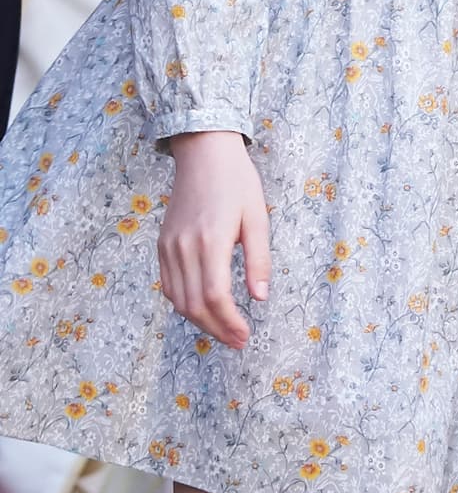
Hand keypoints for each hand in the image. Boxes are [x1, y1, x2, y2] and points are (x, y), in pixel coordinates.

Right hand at [159, 131, 269, 347]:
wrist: (204, 151)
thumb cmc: (236, 180)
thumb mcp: (257, 216)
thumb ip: (259, 259)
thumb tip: (259, 298)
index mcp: (211, 239)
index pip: (215, 296)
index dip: (229, 323)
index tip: (245, 335)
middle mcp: (184, 247)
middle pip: (194, 305)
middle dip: (216, 329)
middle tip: (237, 340)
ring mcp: (169, 247)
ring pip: (178, 300)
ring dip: (200, 321)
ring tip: (224, 330)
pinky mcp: (162, 244)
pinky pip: (169, 285)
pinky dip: (184, 304)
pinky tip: (203, 308)